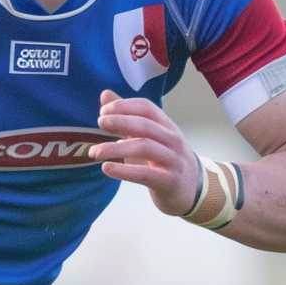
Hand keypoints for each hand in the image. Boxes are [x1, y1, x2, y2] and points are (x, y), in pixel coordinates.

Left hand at [89, 89, 200, 215]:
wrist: (191, 190)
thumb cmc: (164, 160)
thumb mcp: (148, 136)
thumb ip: (126, 117)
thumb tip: (105, 94)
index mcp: (166, 126)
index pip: (146, 108)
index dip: (124, 106)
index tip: (103, 111)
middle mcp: (172, 140)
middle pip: (145, 125)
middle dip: (121, 121)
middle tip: (100, 123)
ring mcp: (173, 160)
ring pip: (144, 148)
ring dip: (116, 148)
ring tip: (94, 152)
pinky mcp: (169, 181)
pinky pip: (145, 174)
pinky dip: (124, 171)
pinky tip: (106, 168)